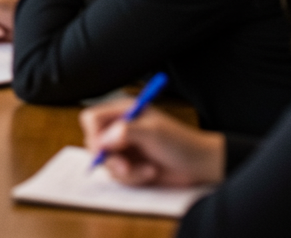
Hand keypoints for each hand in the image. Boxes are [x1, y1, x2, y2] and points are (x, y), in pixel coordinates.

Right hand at [80, 100, 225, 186]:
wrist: (199, 165)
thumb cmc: (180, 142)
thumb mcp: (153, 132)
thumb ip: (126, 132)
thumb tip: (103, 140)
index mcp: (122, 111)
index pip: (92, 118)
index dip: (94, 134)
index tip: (104, 149)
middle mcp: (119, 128)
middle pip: (94, 142)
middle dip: (109, 158)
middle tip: (125, 167)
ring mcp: (123, 148)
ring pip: (105, 162)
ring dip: (125, 172)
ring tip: (146, 171)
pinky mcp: (129, 165)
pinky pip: (118, 176)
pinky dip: (133, 178)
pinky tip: (150, 173)